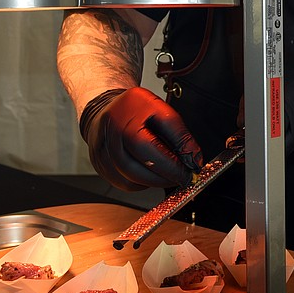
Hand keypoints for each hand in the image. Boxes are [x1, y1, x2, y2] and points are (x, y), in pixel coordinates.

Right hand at [79, 87, 203, 190]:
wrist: (109, 108)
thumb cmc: (137, 109)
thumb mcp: (162, 110)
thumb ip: (179, 134)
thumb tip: (193, 159)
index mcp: (124, 118)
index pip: (147, 148)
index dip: (171, 164)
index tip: (189, 171)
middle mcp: (107, 136)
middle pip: (134, 169)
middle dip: (163, 177)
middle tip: (182, 177)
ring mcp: (100, 153)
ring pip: (128, 180)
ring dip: (153, 182)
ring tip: (169, 175)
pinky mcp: (100, 166)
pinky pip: (122, 183)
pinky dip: (141, 183)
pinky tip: (151, 174)